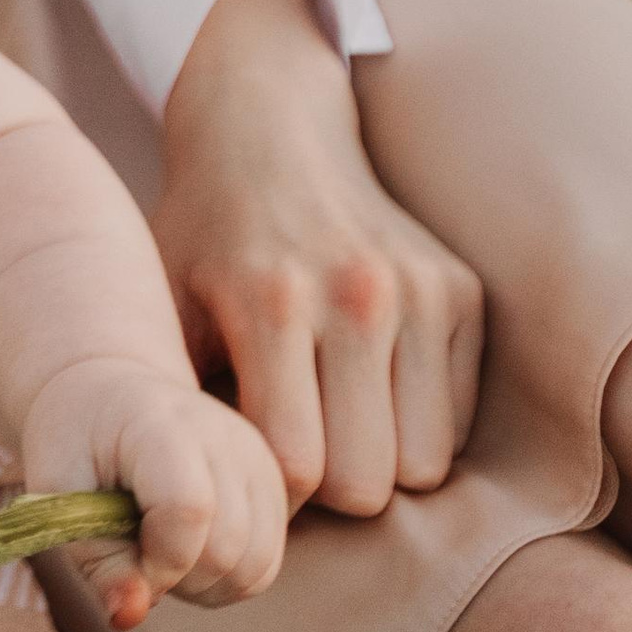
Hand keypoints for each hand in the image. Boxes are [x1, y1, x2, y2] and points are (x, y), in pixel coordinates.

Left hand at [21, 361, 288, 630]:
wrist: (110, 396)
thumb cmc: (75, 444)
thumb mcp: (58, 494)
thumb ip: (96, 558)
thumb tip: (130, 617)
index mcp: (163, 423)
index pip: (189, 510)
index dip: (157, 559)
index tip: (122, 556)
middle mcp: (225, 436)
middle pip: (227, 549)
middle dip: (175, 578)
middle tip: (132, 550)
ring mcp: (259, 460)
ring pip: (255, 568)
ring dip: (203, 586)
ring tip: (158, 551)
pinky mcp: (275, 484)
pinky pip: (265, 566)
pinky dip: (226, 580)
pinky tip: (188, 554)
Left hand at [155, 0, 484, 519]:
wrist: (267, 127)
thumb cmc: (205, 233)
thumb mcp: (167, 305)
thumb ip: (182, 400)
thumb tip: (188, 504)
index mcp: (272, 301)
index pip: (297, 467)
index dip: (271, 493)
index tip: (251, 469)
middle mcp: (356, 294)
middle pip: (368, 482)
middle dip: (329, 489)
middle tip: (298, 447)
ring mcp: (420, 291)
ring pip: (425, 464)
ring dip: (382, 462)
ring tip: (337, 421)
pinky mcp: (463, 293)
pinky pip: (459, 422)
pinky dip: (420, 424)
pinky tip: (373, 384)